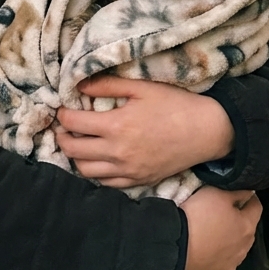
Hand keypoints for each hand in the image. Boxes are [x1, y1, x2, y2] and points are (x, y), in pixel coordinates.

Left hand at [54, 75, 235, 187]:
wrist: (206, 131)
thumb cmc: (175, 104)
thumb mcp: (141, 87)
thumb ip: (108, 85)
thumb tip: (79, 85)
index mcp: (116, 126)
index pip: (74, 124)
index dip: (62, 115)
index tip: (62, 109)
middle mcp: (118, 153)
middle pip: (73, 151)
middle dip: (62, 137)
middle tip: (63, 127)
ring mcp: (128, 171)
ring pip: (85, 171)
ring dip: (75, 157)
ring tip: (77, 143)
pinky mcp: (139, 181)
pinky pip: (106, 184)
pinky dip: (95, 173)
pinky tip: (97, 160)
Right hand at [181, 187, 260, 269]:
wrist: (177, 247)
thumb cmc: (199, 216)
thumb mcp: (217, 192)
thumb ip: (237, 191)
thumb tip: (249, 192)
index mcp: (247, 226)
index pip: (256, 207)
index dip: (248, 197)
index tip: (237, 192)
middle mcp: (244, 249)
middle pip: (246, 230)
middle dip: (238, 220)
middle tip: (221, 212)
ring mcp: (230, 266)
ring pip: (235, 249)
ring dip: (228, 241)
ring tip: (211, 233)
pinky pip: (220, 263)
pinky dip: (216, 256)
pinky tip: (204, 251)